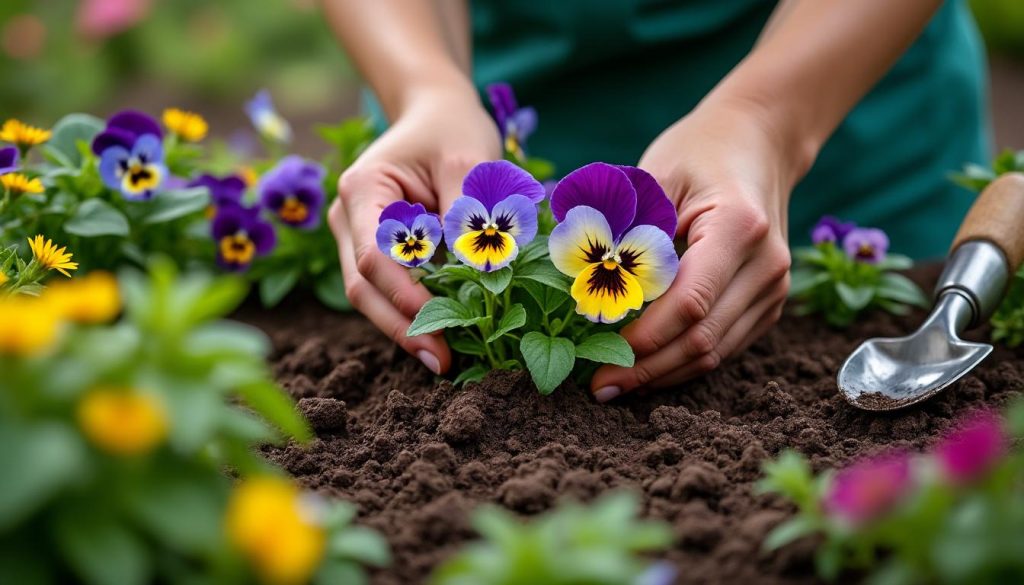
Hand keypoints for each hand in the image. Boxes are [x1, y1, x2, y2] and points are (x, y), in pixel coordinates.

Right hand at [329, 85, 500, 373]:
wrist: (437, 113)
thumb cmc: (452, 129)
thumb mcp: (468, 159)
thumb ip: (468, 214)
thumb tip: (479, 273)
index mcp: (361, 190)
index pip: (374, 257)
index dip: (404, 297)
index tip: (440, 328)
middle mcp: (348, 218)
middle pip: (364, 287)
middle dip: (402, 328)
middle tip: (442, 363)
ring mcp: (356, 237)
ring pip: (373, 296)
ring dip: (407, 328)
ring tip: (447, 359)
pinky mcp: (378, 252)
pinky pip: (391, 290)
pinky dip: (415, 313)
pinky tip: (445, 337)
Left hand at [590, 96, 807, 400]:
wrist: (759, 141)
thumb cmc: (697, 152)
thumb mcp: (655, 174)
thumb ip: (626, 230)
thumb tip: (582, 289)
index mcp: (739, 226)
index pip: (688, 303)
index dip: (642, 340)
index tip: (598, 359)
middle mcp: (767, 264)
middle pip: (703, 338)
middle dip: (647, 370)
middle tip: (598, 389)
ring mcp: (774, 288)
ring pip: (716, 353)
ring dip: (664, 375)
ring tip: (616, 386)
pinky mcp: (769, 303)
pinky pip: (725, 346)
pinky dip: (684, 363)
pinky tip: (646, 369)